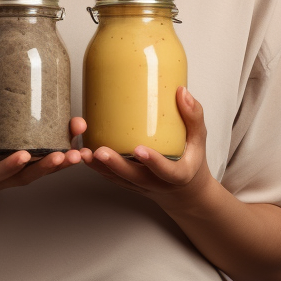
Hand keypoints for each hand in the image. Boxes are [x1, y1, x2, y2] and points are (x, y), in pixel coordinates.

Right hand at [0, 80, 88, 209]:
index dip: (11, 166)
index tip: (23, 156)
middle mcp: (5, 178)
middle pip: (30, 174)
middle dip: (49, 165)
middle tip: (65, 154)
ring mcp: (17, 175)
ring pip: (43, 172)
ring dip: (64, 162)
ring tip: (80, 151)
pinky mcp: (27, 168)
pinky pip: (47, 165)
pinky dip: (65, 158)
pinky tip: (80, 144)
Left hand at [86, 86, 209, 208]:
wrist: (185, 189)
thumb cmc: (191, 159)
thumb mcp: (199, 139)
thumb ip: (193, 116)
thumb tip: (181, 91)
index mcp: (178, 175)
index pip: (166, 171)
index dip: (153, 161)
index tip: (139, 149)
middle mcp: (156, 184)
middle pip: (133, 177)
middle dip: (115, 165)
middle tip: (100, 151)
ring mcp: (140, 185)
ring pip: (116, 179)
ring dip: (98, 166)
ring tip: (82, 152)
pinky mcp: (128, 183)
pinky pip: (110, 177)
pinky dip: (96, 167)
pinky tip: (82, 153)